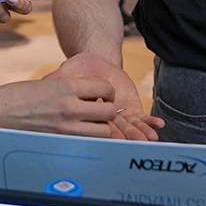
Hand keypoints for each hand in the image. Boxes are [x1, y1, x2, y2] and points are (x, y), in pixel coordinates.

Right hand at [0, 77, 121, 137]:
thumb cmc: (19, 97)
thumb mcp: (49, 84)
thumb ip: (72, 90)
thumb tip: (94, 97)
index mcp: (67, 86)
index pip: (105, 88)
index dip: (106, 92)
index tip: (101, 95)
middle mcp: (70, 106)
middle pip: (109, 111)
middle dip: (107, 110)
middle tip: (98, 111)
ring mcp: (66, 128)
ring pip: (103, 131)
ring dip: (100, 127)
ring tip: (89, 124)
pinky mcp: (60, 143)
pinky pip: (87, 144)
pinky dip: (89, 140)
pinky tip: (78, 135)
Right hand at [45, 54, 163, 140]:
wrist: (95, 62)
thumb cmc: (77, 68)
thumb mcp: (65, 73)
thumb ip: (57, 79)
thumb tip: (46, 83)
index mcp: (83, 113)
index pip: (94, 120)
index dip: (101, 121)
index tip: (107, 123)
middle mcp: (100, 118)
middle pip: (112, 130)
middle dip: (125, 137)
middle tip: (136, 143)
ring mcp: (116, 116)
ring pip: (128, 128)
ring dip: (140, 133)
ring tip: (150, 139)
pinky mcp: (129, 110)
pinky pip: (140, 119)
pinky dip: (149, 121)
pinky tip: (159, 125)